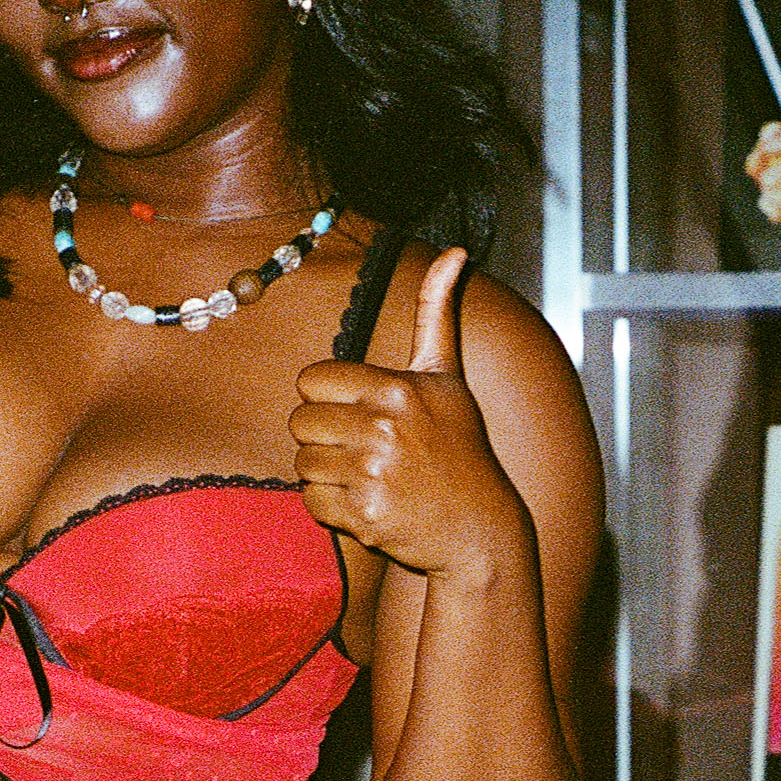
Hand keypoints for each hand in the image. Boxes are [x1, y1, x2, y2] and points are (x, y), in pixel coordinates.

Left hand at [289, 250, 524, 579]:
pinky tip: (364, 502)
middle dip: (322, 436)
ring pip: (302, 462)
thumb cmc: (460, 446)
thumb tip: (456, 251)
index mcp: (395, 388)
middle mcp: (382, 428)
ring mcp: (373, 474)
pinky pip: (311, 500)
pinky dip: (330, 506)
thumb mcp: (448, 375)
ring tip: (365, 476)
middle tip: (359, 448)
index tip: (357, 412)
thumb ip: (437, 311)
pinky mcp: (364, 515)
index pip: (311, 380)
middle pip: (300, 422)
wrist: (481, 529)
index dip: (327, 398)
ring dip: (325, 472)